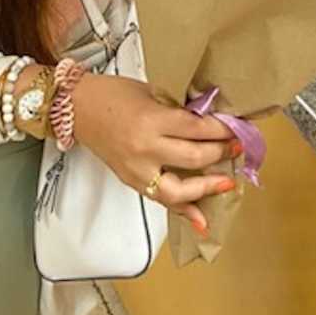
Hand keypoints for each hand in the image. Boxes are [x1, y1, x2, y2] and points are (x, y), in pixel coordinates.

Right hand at [73, 74, 236, 233]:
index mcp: (151, 120)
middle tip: (238, 145)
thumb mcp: (151, 93)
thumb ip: (177, 108)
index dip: (222, 129)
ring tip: (228, 180)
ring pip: (180, 189)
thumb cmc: (113, 94)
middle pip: (194, 157)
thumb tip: (210, 119)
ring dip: (208, 186)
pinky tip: (202, 221)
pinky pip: (162, 200)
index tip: (238, 126)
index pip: (197, 129)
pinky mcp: (131, 182)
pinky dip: (184, 212)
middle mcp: (145, 149)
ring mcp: (137, 170)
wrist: (77, 109)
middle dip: (221, 152)